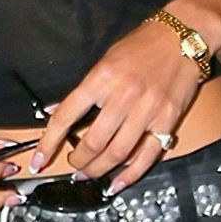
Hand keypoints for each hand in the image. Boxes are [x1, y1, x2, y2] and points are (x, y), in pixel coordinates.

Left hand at [33, 19, 201, 192]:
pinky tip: (117, 183)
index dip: (49, 142)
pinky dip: (130, 175)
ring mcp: (147, 110)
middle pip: (93, 141)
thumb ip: (82, 91)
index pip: (66, 116)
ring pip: (117, 153)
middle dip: (78, 161)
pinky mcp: (167, 121)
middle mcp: (123, 96)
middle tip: (73, 166)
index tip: (39, 160)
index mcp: (100, 78)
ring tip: (89, 175)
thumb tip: (53, 112)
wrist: (181, 38)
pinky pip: (147, 156)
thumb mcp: (104, 61)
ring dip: (99, 170)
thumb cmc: (140, 46)